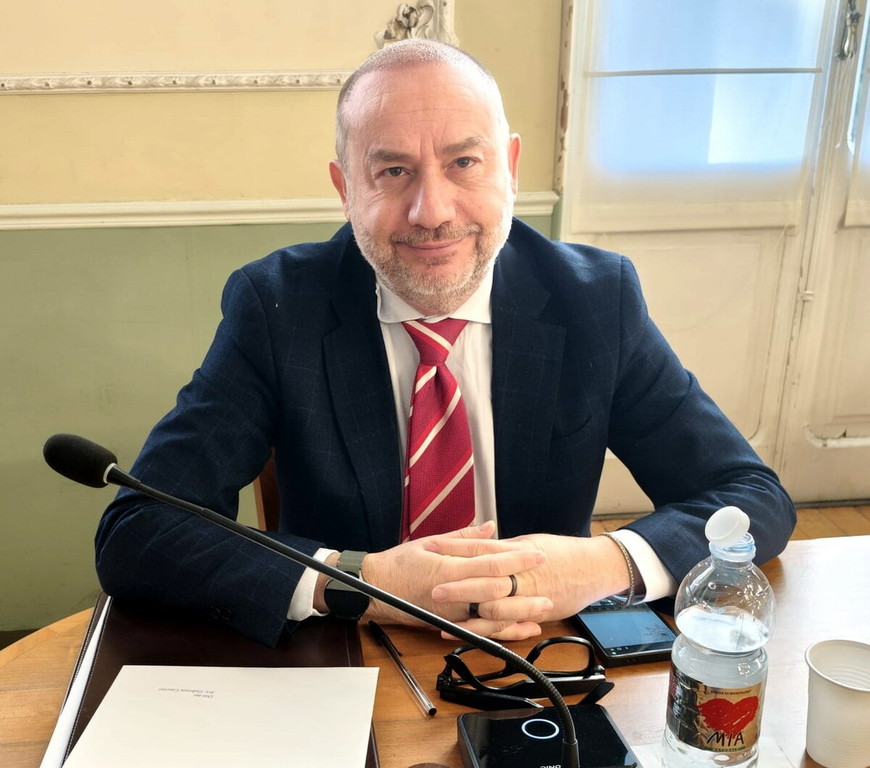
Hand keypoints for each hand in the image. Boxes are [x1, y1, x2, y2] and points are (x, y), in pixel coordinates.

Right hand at [360, 522, 552, 640]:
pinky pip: (483, 630)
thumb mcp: (430, 542)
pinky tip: (523, 628)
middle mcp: (453, 594)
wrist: (374, 590)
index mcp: (448, 569)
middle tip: (548, 578)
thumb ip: (464, 538)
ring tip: (544, 606)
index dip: (516, 558)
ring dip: (521, 611)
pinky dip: (505, 631)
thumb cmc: (400, 564)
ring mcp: (453, 614)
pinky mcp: (452, 625)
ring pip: (493, 615)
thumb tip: (492, 528)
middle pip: (497, 591)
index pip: (490, 563)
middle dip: (526, 585)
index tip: (537, 553)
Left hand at [426, 532, 629, 625]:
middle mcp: (522, 577)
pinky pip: (506, 626)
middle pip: (485, 583)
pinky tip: (465, 633)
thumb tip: (479, 545)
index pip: (481, 552)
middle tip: (433, 590)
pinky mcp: (534, 615)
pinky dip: (485, 631)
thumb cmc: (563, 553)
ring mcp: (529, 598)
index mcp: (518, 553)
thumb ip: (503, 548)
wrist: (595, 568)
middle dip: (458, 588)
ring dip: (466, 617)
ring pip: (493, 610)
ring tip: (440, 620)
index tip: (432, 550)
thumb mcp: (530, 542)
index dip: (456, 551)